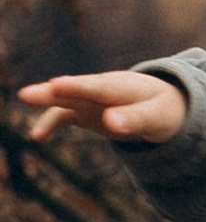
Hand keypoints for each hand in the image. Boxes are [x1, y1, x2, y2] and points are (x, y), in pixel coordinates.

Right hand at [19, 67, 187, 144]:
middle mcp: (101, 89)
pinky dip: (51, 124)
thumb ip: (135, 120)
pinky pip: (64, 117)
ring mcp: (91, 100)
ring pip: (65, 101)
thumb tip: (111, 125)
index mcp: (123, 87)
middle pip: (76, 90)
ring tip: (26, 105)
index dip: (77, 87)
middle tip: (27, 94)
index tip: (56, 85)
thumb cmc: (164, 110)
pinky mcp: (85, 112)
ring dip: (46, 103)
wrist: (164, 106)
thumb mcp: (157, 118)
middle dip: (54, 92)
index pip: (99, 88)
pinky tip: (37, 136)